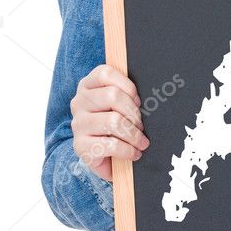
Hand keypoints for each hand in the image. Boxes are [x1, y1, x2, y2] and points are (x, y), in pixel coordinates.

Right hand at [72, 64, 149, 180]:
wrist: (101, 156)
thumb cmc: (114, 126)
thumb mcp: (118, 106)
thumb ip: (126, 95)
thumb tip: (152, 94)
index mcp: (87, 86)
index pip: (105, 73)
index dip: (128, 87)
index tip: (138, 102)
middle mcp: (79, 102)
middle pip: (112, 96)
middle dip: (134, 113)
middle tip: (141, 126)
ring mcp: (78, 124)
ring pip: (113, 121)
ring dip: (134, 134)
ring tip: (141, 141)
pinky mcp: (80, 146)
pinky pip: (111, 144)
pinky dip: (128, 150)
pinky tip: (134, 153)